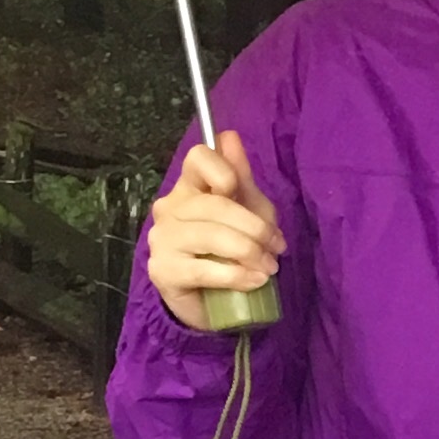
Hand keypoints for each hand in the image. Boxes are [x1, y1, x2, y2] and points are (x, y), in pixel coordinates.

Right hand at [146, 130, 282, 329]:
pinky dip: (236, 276)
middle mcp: (169, 208)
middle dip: (255, 227)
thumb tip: (230, 136)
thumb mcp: (246, 210)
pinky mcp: (163, 271)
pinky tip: (254, 281)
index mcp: (189, 187)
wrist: (212, 302)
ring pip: (211, 235)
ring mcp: (161, 239)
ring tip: (269, 267)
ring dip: (249, 252)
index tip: (240, 194)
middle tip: (276, 248)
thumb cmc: (230, 250)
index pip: (198, 158)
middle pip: (215, 204)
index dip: (224, 172)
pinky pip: (204, 269)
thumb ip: (241, 176)